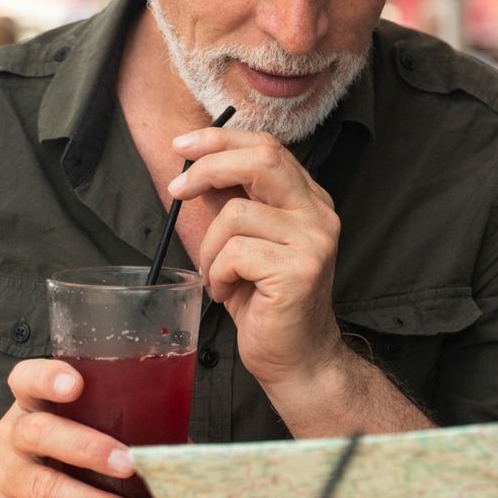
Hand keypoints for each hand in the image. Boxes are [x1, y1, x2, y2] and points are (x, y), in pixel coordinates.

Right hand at [0, 359, 139, 497]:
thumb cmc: (38, 465)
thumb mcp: (57, 438)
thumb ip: (102, 431)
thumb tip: (179, 447)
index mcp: (28, 410)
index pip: (26, 380)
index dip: (47, 378)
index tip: (76, 383)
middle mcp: (8, 440)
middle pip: (39, 433)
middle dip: (88, 447)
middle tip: (130, 463)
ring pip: (45, 489)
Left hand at [169, 125, 348, 396]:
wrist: (297, 358)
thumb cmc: (266, 304)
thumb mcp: (243, 244)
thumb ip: (231, 203)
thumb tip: (196, 168)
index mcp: (309, 201)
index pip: (268, 147)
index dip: (221, 139)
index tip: (183, 147)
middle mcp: (319, 214)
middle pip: (263, 159)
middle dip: (209, 168)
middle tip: (178, 191)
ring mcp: (314, 241)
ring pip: (236, 214)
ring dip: (209, 248)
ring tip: (216, 275)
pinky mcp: (300, 270)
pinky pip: (235, 254)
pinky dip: (217, 274)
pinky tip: (227, 292)